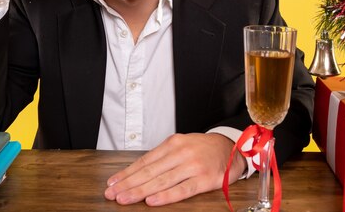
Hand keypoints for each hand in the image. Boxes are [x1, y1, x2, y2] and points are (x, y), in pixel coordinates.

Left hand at [104, 133, 245, 205]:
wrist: (232, 148)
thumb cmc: (204, 149)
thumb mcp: (182, 145)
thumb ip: (163, 157)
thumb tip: (137, 172)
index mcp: (173, 143)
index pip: (145, 160)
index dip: (127, 173)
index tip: (113, 182)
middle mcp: (181, 153)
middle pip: (150, 171)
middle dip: (128, 184)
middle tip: (112, 194)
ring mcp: (193, 166)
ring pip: (162, 180)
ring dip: (141, 191)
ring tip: (125, 199)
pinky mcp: (205, 179)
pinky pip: (182, 189)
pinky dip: (166, 196)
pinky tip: (152, 201)